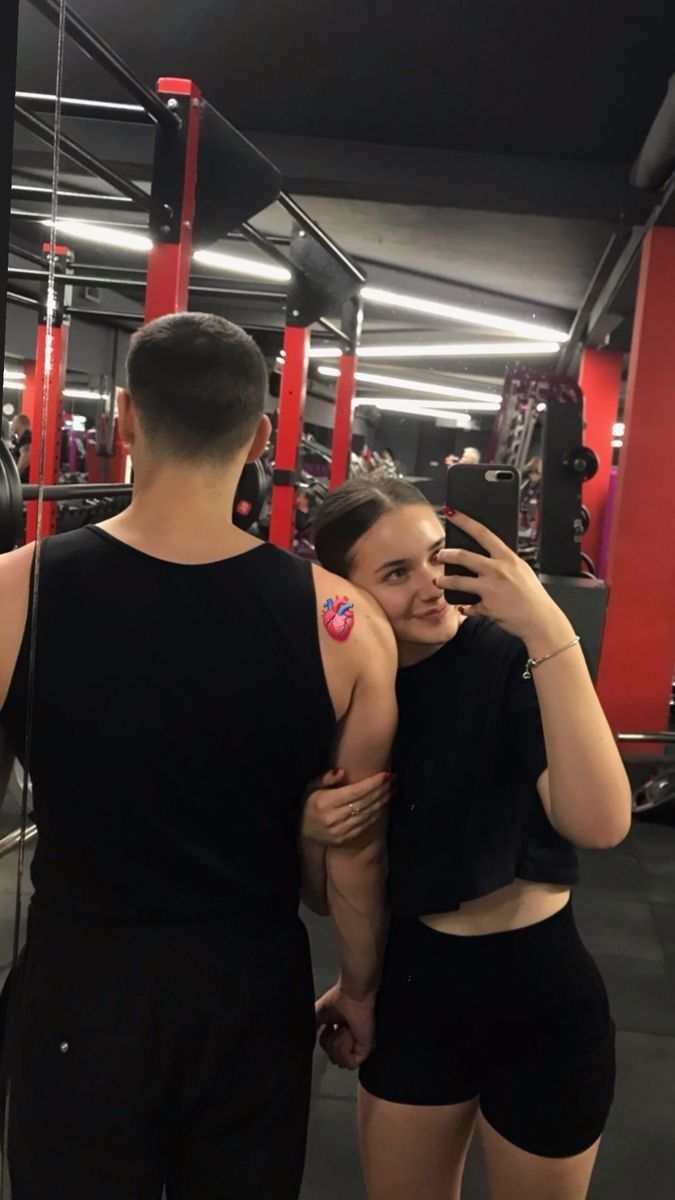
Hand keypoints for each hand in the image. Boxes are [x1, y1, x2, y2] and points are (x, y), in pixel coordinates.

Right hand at [302, 769, 393, 846]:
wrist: (304, 831)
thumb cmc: (310, 803)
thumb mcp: (312, 786)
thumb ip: (326, 778)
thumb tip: (341, 771)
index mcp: (325, 802)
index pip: (355, 791)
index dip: (372, 783)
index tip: (386, 774)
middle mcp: (333, 817)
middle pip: (364, 802)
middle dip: (381, 790)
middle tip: (394, 779)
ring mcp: (340, 831)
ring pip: (367, 814)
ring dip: (383, 801)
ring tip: (392, 790)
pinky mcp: (344, 839)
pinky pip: (365, 825)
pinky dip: (377, 814)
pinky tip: (384, 805)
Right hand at [315, 982, 375, 1069]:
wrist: (351, 995)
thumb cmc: (338, 999)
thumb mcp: (316, 1015)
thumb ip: (311, 1029)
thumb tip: (306, 1040)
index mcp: (341, 1032)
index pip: (330, 1050)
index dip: (325, 1041)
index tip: (329, 1026)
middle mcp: (351, 1041)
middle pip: (333, 1059)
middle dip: (330, 1044)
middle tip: (337, 1026)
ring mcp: (359, 1046)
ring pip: (339, 1062)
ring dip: (337, 1043)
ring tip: (344, 1028)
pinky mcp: (365, 1051)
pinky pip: (349, 1063)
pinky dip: (344, 1048)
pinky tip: (348, 1033)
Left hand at [436, 511, 573, 651]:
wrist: (542, 621)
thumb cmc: (533, 597)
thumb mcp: (522, 571)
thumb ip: (504, 563)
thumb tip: (486, 558)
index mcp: (508, 558)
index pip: (482, 533)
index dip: (464, 521)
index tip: (450, 513)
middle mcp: (498, 571)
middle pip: (463, 556)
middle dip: (446, 554)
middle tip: (439, 555)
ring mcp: (491, 589)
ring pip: (458, 581)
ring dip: (444, 581)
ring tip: (439, 581)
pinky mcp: (486, 607)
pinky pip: (468, 606)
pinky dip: (465, 608)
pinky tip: (464, 608)